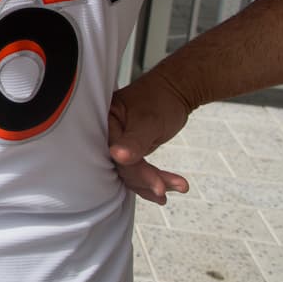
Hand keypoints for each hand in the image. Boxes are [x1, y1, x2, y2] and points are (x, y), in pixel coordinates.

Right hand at [108, 74, 191, 204]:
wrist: (173, 91)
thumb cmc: (160, 100)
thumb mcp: (149, 121)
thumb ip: (134, 141)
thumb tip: (117, 156)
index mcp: (104, 121)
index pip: (113, 153)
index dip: (134, 171)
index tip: (158, 185)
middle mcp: (106, 133)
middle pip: (119, 166)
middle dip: (145, 179)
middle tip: (166, 189)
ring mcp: (116, 142)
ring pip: (129, 172)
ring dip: (153, 182)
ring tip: (179, 186)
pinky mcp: (127, 150)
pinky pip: (136, 170)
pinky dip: (152, 180)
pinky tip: (167, 189)